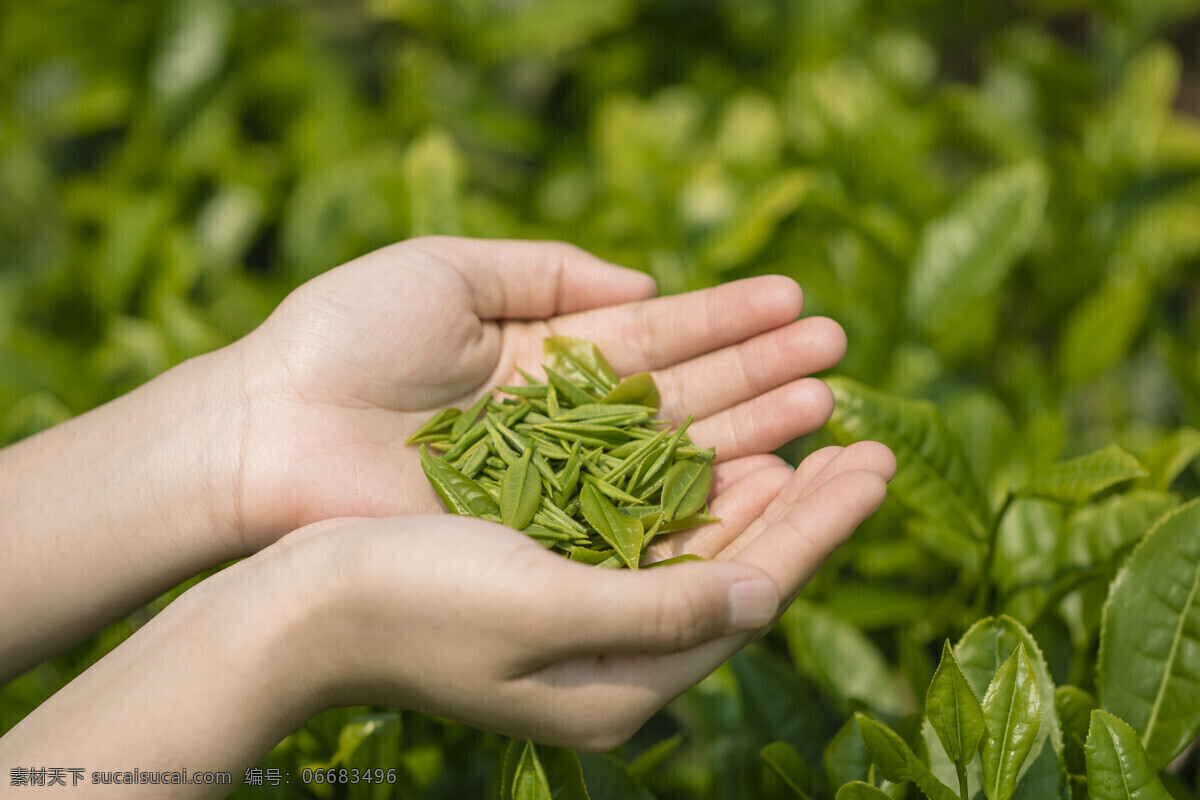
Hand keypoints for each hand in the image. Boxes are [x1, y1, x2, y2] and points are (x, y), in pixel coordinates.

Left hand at [229, 236, 848, 550]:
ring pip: (674, 454)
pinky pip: (638, 517)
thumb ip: (548, 271)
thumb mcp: (446, 270)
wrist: (268, 433)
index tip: (797, 303)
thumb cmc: (343, 339)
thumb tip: (644, 283)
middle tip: (839, 353)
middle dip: (759, 371)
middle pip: (681, 395)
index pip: (655, 334)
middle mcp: (565, 420)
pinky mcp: (545, 535)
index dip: (725, 318)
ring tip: (827, 400)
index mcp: (543, 352)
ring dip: (751, 427)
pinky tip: (768, 474)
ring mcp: (560, 481)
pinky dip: (703, 497)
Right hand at [284, 441, 894, 750]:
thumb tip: (764, 591)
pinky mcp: (556, 582)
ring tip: (820, 431)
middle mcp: (616, 660)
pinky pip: (653, 534)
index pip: (749, 596)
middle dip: (808, 505)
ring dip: (761, 486)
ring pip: (701, 545)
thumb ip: (659, 610)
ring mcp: (586, 620)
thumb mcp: (541, 611)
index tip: (872, 467)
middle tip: (872, 442)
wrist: (301, 604)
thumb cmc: (412, 604)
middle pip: (739, 569)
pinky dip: (697, 491)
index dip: (817, 529)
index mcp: (622, 684)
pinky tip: (730, 452)